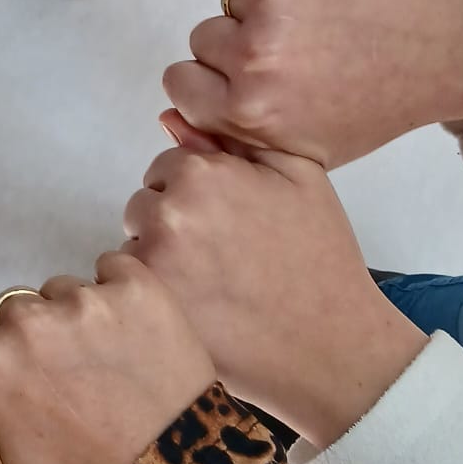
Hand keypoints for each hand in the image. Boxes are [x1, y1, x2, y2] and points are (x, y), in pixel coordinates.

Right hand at [0, 255, 212, 463]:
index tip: (22, 379)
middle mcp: (24, 320)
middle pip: (16, 310)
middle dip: (35, 338)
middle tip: (69, 378)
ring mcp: (82, 299)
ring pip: (64, 291)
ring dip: (78, 318)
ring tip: (109, 364)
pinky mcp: (135, 286)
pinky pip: (114, 270)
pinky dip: (120, 295)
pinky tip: (135, 336)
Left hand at [122, 143, 425, 449]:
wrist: (330, 343)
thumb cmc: (318, 257)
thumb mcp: (298, 177)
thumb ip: (232, 140)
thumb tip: (171, 120)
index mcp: (202, 172)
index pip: (168, 166)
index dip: (200, 192)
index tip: (229, 220)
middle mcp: (169, 211)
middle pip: (146, 203)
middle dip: (175, 222)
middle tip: (224, 254)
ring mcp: (153, 260)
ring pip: (136, 243)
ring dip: (161, 256)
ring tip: (214, 280)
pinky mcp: (148, 303)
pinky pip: (132, 283)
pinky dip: (157, 290)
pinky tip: (201, 303)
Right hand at [164, 0, 462, 166]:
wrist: (447, 50)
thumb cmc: (372, 104)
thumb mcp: (300, 151)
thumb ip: (229, 139)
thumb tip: (164, 117)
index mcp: (249, 114)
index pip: (181, 83)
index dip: (213, 79)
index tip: (250, 78)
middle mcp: (254, 61)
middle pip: (200, 40)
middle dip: (235, 43)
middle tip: (292, 50)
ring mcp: (273, 5)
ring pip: (227, 2)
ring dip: (257, 7)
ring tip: (311, 21)